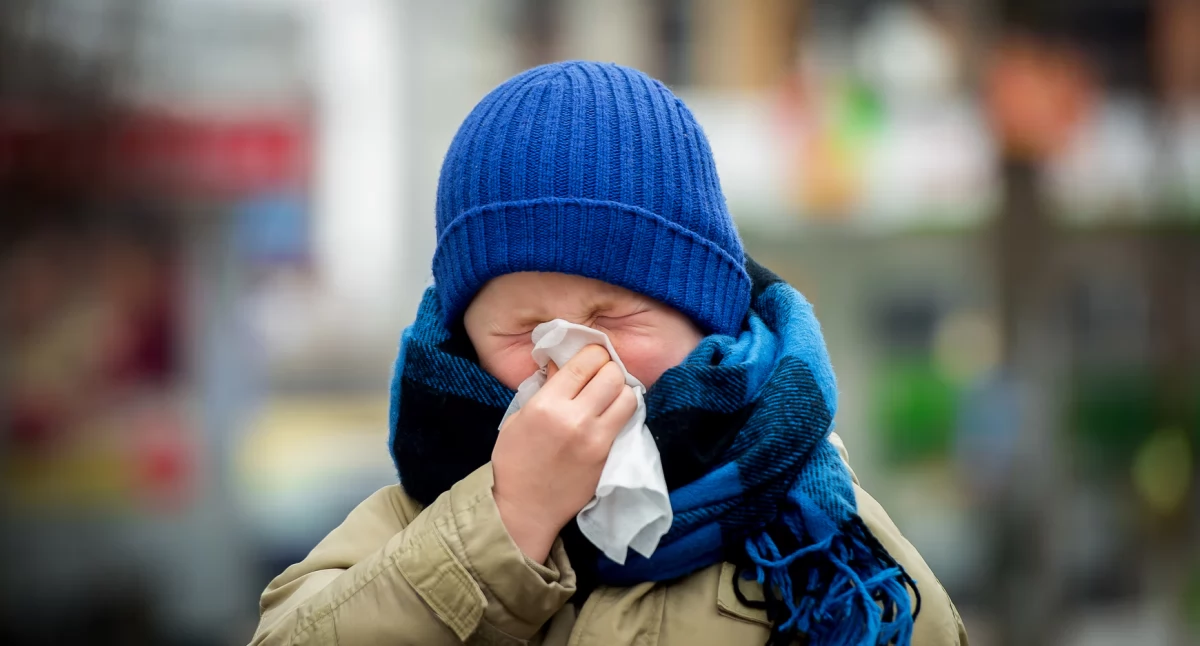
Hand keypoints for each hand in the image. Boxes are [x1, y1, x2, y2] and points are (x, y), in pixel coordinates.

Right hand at [491, 344, 637, 562]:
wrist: (526, 508)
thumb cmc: (515, 461)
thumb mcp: (520, 418)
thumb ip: (546, 389)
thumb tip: (563, 362)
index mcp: (547, 405)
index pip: (586, 362)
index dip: (592, 353)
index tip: (590, 357)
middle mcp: (575, 419)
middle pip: (612, 375)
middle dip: (607, 369)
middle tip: (599, 375)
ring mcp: (596, 439)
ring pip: (627, 397)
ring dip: (619, 391)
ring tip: (607, 396)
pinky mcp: (608, 456)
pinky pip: (626, 422)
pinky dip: (621, 412)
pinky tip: (609, 414)